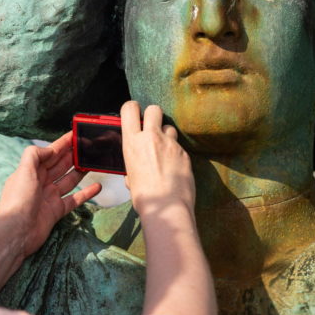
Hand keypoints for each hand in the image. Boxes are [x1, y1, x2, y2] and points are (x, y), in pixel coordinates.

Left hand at [0, 131, 101, 257]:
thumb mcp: (24, 171)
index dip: (63, 143)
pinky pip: (74, 199)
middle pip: (60, 165)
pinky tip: (97, 186)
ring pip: (69, 180)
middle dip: (73, 155)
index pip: (50, 153)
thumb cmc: (18, 200)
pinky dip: (86, 193)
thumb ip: (35, 155)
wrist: (16, 232)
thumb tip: (50, 149)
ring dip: (80, 171)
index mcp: (31, 171)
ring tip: (94, 162)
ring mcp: (49, 196)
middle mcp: (41, 182)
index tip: (76, 134)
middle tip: (89, 146)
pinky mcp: (56, 211)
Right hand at [119, 101, 194, 215]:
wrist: (166, 207)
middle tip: (152, 126)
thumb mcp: (130, 176)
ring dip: (166, 135)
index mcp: (132, 142)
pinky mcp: (184, 152)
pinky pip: (179, 146)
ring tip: (164, 151)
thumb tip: (135, 168)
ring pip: (169, 127)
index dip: (132, 108)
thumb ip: (133, 163)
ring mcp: (170, 143)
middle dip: (153, 115)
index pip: (129, 109)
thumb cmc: (144, 196)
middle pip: (154, 109)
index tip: (135, 112)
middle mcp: (151, 138)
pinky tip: (174, 167)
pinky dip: (176, 153)